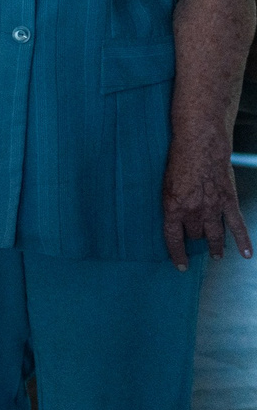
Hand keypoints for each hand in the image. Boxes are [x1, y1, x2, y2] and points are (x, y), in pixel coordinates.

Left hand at [162, 139, 253, 269]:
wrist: (199, 144)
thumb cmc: (177, 159)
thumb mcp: (164, 182)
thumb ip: (169, 201)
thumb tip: (169, 215)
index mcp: (173, 208)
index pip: (174, 238)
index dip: (177, 254)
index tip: (180, 266)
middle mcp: (193, 212)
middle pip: (195, 235)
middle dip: (195, 240)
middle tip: (197, 245)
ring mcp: (213, 208)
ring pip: (214, 235)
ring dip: (215, 247)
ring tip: (215, 256)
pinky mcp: (229, 201)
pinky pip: (237, 225)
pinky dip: (243, 241)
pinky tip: (246, 255)